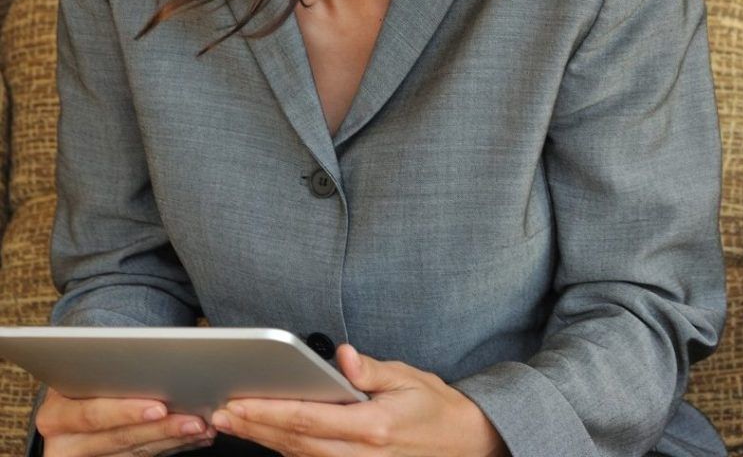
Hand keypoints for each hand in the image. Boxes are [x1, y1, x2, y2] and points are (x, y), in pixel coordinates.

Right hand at [37, 387, 217, 455]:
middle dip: (162, 429)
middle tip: (195, 420)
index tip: (160, 406)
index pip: (93, 415)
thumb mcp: (84, 370)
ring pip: (135, 453)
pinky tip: (195, 437)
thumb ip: (109, 371)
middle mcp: (63, 446)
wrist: (70, 401)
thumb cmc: (84, 375)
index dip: (127, 412)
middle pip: (120, 438)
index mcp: (55, 415)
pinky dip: (172, 447)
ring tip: (202, 426)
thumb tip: (156, 359)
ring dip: (173, 440)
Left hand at [211, 343, 506, 456]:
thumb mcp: (408, 378)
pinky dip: (285, 450)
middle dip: (254, 427)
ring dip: (262, 440)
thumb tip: (344, 355)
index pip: (308, 419)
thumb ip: (371, 370)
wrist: (462, 445)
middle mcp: (360, 454)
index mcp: (372, 426)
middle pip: (294, 443)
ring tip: (231, 422)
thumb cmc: (434, 406)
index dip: (268, 411)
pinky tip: (264, 436)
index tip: (238, 401)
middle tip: (219, 413)